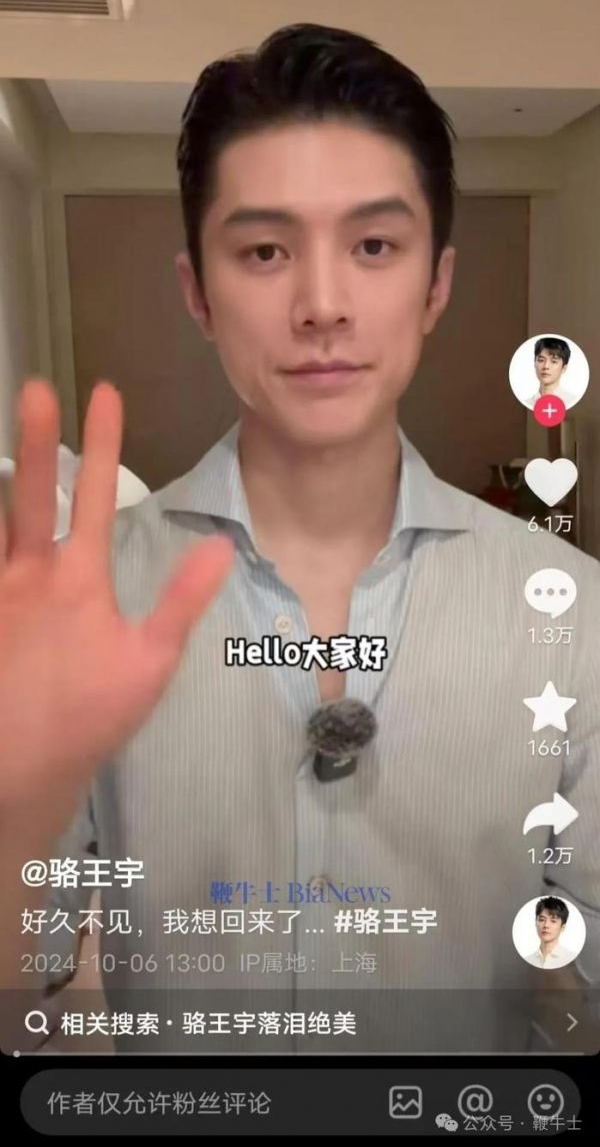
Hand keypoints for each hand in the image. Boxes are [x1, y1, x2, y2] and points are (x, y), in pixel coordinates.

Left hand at [0, 379, 234, 815]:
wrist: (18, 766)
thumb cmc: (90, 715)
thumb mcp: (150, 663)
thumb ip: (182, 600)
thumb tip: (221, 545)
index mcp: (78, 579)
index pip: (92, 494)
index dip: (103, 440)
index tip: (103, 391)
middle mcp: (27, 574)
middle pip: (28, 493)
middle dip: (36, 436)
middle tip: (34, 387)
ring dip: (0, 485)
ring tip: (0, 456)